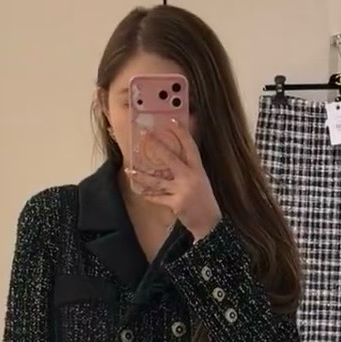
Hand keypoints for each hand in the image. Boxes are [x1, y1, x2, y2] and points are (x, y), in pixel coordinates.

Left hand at [128, 120, 221, 239]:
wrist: (209, 222)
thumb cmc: (204, 199)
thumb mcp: (201, 179)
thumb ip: (189, 167)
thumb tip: (173, 155)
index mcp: (198, 169)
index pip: (190, 146)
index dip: (181, 132)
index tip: (171, 120)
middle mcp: (190, 177)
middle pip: (170, 158)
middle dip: (156, 145)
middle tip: (144, 135)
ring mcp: (182, 191)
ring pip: (158, 180)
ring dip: (142, 176)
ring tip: (131, 170)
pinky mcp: (176, 204)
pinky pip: (158, 198)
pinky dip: (149, 195)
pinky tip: (140, 191)